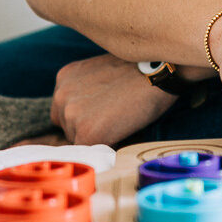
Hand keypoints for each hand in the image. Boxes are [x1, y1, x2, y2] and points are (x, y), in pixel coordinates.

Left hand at [52, 54, 177, 145]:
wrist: (159, 74)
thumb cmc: (141, 71)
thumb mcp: (103, 73)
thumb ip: (88, 91)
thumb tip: (90, 114)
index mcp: (65, 77)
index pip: (65, 109)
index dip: (85, 115)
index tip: (103, 114)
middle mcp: (61, 95)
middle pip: (67, 126)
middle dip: (87, 127)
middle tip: (115, 117)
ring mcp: (71, 115)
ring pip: (78, 140)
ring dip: (96, 137)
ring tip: (121, 122)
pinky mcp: (86, 134)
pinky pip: (91, 150)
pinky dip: (106, 146)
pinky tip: (122, 131)